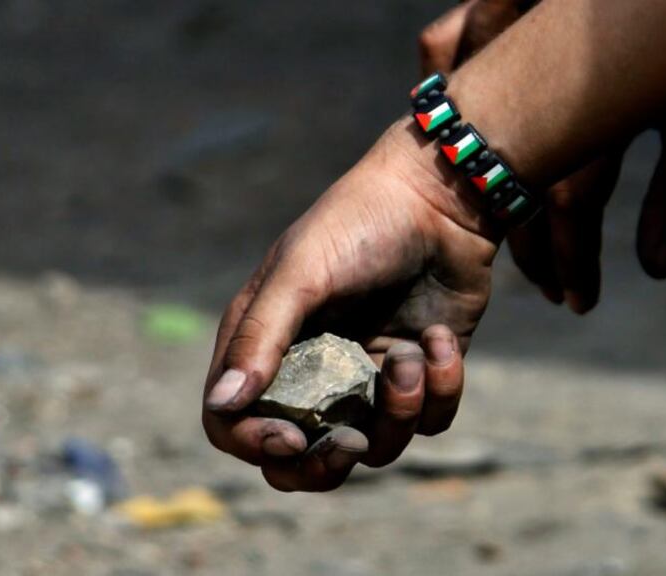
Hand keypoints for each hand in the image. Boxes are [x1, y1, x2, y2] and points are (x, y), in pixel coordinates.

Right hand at [202, 123, 496, 490]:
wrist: (441, 197)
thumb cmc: (359, 224)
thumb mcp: (300, 274)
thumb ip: (261, 338)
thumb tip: (223, 404)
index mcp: (265, 344)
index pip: (232, 421)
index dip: (254, 444)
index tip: (292, 437)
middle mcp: (311, 371)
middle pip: (297, 460)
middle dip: (324, 466)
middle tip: (350, 443)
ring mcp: (366, 377)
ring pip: (372, 447)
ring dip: (398, 410)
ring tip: (411, 355)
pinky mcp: (419, 374)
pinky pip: (429, 421)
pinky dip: (442, 387)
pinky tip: (440, 339)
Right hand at [419, 0, 665, 312]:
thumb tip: (655, 269)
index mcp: (599, 114)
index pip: (568, 207)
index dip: (571, 262)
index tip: (578, 300)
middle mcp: (542, 84)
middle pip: (508, 183)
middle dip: (526, 248)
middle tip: (547, 286)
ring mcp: (509, 42)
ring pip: (463, 126)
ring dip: (471, 182)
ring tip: (499, 228)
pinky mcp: (489, 3)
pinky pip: (441, 47)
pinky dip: (439, 80)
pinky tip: (454, 121)